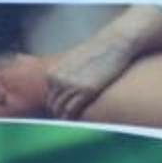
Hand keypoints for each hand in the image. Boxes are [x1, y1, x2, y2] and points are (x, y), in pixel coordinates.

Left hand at [43, 6, 161, 118]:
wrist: (113, 42)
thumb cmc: (96, 51)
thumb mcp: (72, 61)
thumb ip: (63, 75)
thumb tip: (63, 92)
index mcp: (52, 73)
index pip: (48, 97)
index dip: (57, 105)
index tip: (65, 109)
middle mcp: (58, 80)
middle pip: (52, 105)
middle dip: (60, 112)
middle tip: (70, 118)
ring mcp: (71, 85)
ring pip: (61, 110)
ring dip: (66, 117)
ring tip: (76, 120)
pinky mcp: (86, 90)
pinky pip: (72, 111)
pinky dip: (74, 117)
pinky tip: (81, 118)